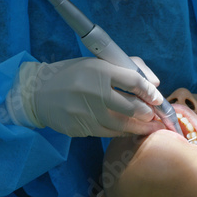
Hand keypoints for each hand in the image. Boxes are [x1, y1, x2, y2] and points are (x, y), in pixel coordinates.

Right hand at [7, 57, 165, 136]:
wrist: (38, 94)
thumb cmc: (73, 75)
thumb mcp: (96, 63)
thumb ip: (128, 67)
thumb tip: (155, 83)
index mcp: (99, 71)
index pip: (133, 81)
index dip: (150, 92)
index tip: (158, 98)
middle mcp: (93, 92)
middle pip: (131, 107)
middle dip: (148, 113)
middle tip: (156, 115)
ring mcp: (86, 113)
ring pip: (122, 125)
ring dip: (140, 127)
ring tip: (152, 127)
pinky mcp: (81, 128)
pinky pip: (109, 133)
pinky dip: (123, 132)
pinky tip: (131, 130)